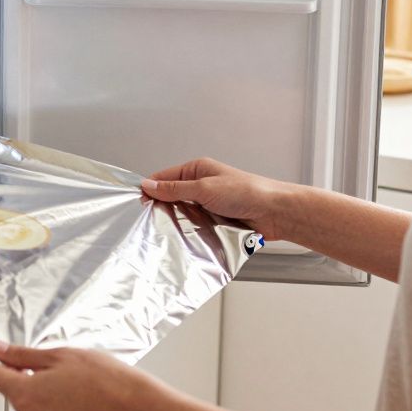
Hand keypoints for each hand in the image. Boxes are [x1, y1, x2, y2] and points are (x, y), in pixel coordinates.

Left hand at [0, 341, 168, 410]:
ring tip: (69, 375)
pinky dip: (50, 400)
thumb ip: (22, 354)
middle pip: (11, 387)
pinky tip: (72, 390)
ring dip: (38, 386)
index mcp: (26, 393)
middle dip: (20, 370)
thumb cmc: (105, 378)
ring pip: (28, 401)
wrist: (135, 404)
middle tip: (47, 358)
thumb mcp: (59, 354)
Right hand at [141, 157, 298, 241]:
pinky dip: (191, 234)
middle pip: (172, 198)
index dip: (150, 190)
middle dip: (164, 210)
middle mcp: (201, 186)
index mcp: (197, 169)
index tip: (137, 204)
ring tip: (169, 234)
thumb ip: (175, 188)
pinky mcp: (215, 222)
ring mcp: (208, 205)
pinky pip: (196, 229)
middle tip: (151, 222)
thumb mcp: (204, 187)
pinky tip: (186, 241)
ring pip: (183, 216)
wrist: (274, 212)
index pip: (164, 177)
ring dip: (179, 224)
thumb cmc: (246, 192)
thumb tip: (148, 185)